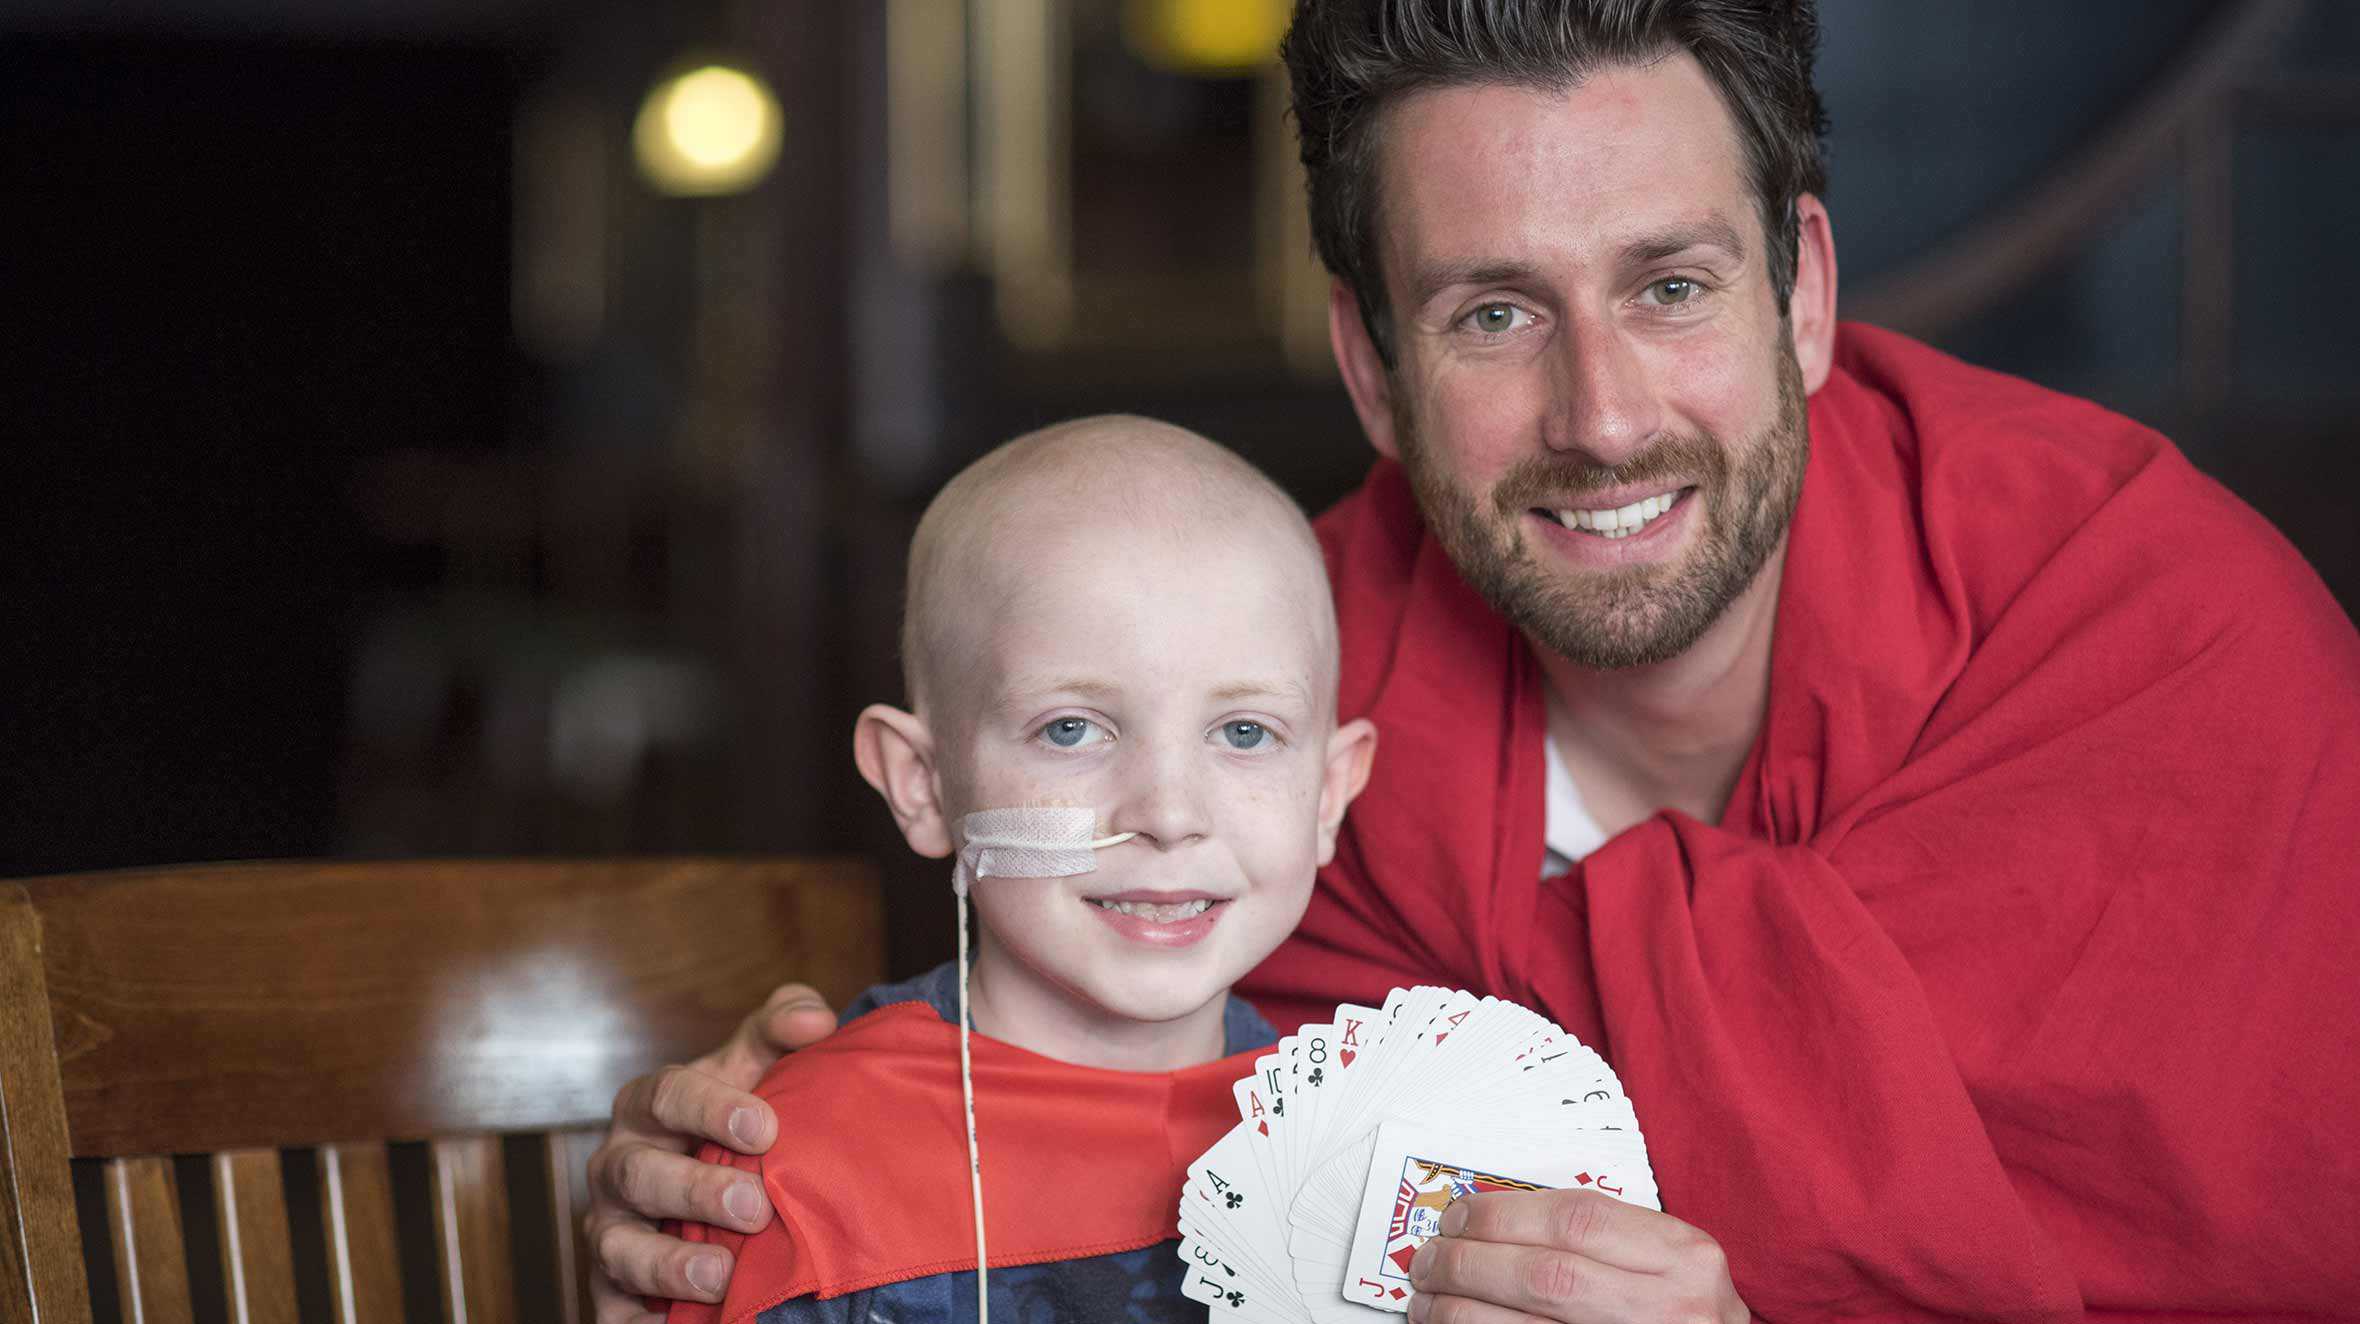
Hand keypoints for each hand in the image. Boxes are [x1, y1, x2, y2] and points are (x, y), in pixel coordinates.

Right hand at [584, 984, 840, 1323]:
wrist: (723, 1183)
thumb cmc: (740, 1117)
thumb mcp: (758, 1065)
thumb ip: (783, 1027)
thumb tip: (817, 1022)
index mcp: (649, 1104)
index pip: (667, 1095)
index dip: (711, 1108)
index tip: (766, 1128)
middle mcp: (619, 1165)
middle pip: (638, 1174)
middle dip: (693, 1190)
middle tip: (754, 1207)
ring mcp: (612, 1231)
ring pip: (619, 1248)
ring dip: (667, 1263)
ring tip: (721, 1275)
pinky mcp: (613, 1292)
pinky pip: (614, 1313)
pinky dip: (640, 1322)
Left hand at [1405, 1189, 1747, 1323]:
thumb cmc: (1687, 1316)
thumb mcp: (1670, 1265)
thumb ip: (1606, 1239)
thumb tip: (1496, 1222)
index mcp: (1683, 1258)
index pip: (1574, 1219)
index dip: (1502, 1213)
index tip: (1459, 1215)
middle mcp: (1667, 1309)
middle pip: (1544, 1274)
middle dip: (1470, 1262)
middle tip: (1430, 1257)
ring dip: (1460, 1311)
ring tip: (1428, 1300)